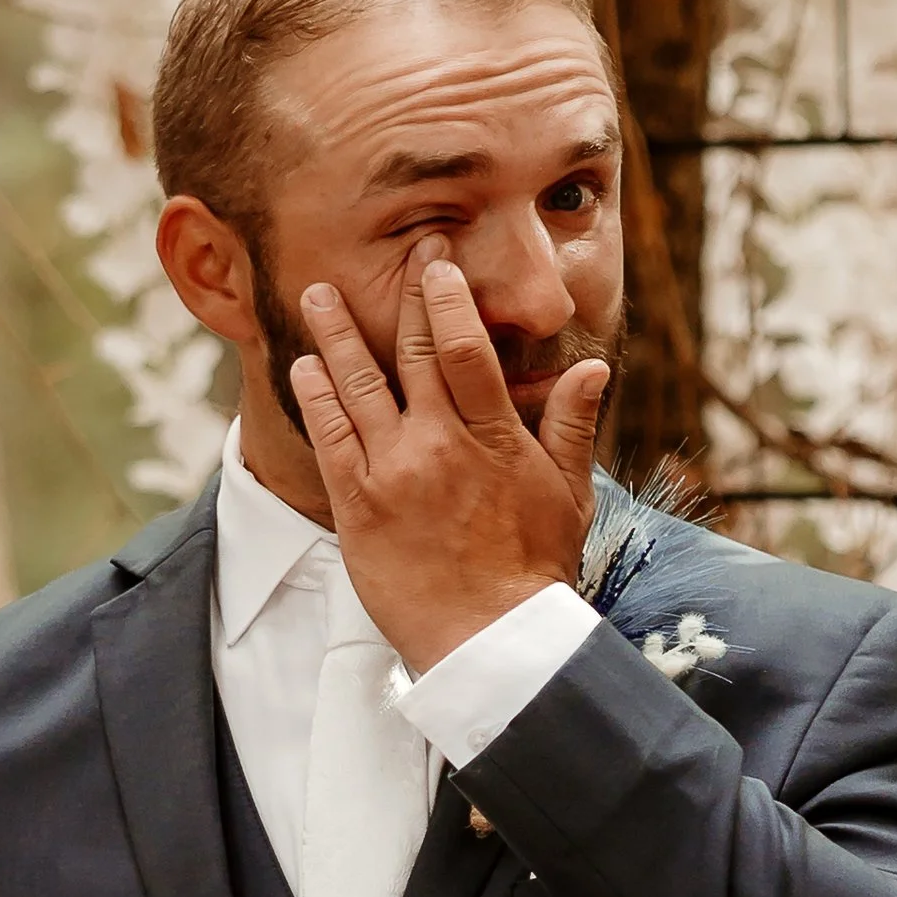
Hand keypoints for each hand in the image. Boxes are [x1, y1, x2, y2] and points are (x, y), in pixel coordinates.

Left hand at [288, 246, 609, 673]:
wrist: (488, 642)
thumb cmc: (533, 571)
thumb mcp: (568, 495)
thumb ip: (572, 426)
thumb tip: (592, 367)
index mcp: (495, 439)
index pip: (468, 351)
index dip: (449, 301)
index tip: (438, 264)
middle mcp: (441, 445)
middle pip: (416, 354)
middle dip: (405, 297)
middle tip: (396, 254)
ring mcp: (394, 472)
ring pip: (359, 385)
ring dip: (336, 334)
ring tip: (319, 292)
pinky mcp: (357, 504)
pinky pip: (329, 436)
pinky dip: (315, 395)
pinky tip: (304, 365)